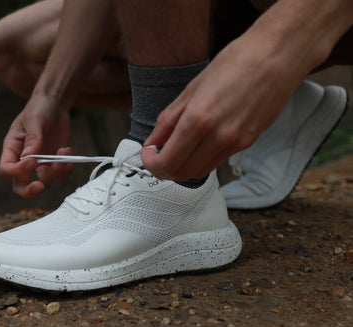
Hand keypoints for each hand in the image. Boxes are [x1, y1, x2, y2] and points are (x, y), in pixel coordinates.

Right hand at [0, 94, 73, 197]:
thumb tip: (29, 157)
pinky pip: (60, 174)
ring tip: (63, 151)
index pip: (6, 169)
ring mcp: (40, 163)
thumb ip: (33, 138)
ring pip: (45, 180)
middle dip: (29, 190)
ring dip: (56, 171)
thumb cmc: (39, 108)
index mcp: (12, 148)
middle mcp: (24, 159)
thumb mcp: (34, 119)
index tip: (31, 161)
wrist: (55, 105)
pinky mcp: (54, 161)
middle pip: (20, 185)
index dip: (17, 171)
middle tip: (39, 186)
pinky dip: (66, 167)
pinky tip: (67, 150)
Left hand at [140, 40, 303, 180]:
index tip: (148, 153)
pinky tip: (198, 142)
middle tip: (157, 155)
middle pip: (182, 173)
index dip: (151, 163)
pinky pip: (217, 161)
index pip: (167, 162)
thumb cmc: (236, 62)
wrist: (277, 55)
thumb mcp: (192, 88)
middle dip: (164, 168)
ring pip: (199, 172)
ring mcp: (235, 143)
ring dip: (182, 166)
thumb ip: (169, 119)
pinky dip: (201, 159)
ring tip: (177, 148)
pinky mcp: (248, 144)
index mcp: (199, 120)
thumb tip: (153, 141)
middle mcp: (218, 137)